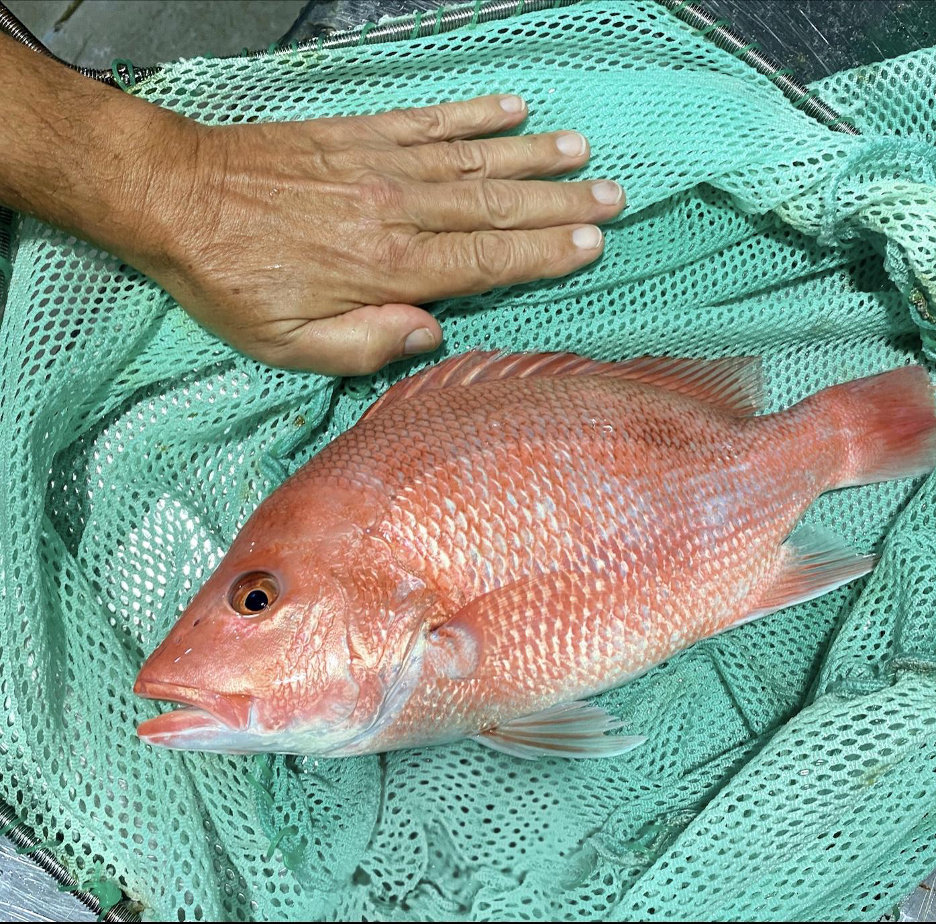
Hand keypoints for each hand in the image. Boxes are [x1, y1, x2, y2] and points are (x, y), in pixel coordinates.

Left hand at [132, 94, 625, 374]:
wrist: (178, 200)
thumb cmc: (235, 284)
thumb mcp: (292, 346)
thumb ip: (367, 344)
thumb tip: (434, 332)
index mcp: (388, 268)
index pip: (486, 260)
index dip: (544, 252)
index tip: (592, 243)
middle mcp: (397, 210)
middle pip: (496, 206)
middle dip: (560, 204)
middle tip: (614, 197)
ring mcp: (381, 165)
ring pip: (474, 159)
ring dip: (533, 157)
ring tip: (582, 153)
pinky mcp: (359, 135)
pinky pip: (429, 120)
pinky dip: (474, 114)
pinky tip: (511, 107)